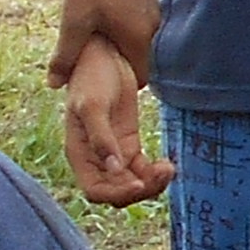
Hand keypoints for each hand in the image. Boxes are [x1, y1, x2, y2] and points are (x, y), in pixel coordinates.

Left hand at [54, 0, 155, 87]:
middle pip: (138, 54)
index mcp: (139, 35)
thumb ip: (65, 58)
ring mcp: (152, 3)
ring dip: (120, 37)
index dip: (120, 84)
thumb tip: (54, 85)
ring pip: (137, 33)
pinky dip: (123, 19)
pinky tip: (101, 7)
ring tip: (93, 30)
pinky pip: (137, 14)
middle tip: (91, 55)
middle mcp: (153, 21)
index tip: (101, 81)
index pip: (140, 76)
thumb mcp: (72, 24)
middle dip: (117, 59)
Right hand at [60, 42, 172, 206]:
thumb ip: (101, 138)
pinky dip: (155, 172)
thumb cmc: (91, 78)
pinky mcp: (129, 143)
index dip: (116, 194)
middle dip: (139, 190)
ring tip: (169, 168)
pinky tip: (168, 163)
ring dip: (151, 184)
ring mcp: (114, 152)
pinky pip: (142, 169)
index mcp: (80, 154)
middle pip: (116, 192)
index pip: (95, 190)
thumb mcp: (92, 105)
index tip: (139, 184)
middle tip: (163, 174)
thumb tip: (113, 169)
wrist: (104, 55)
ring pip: (131, 183)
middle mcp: (95, 158)